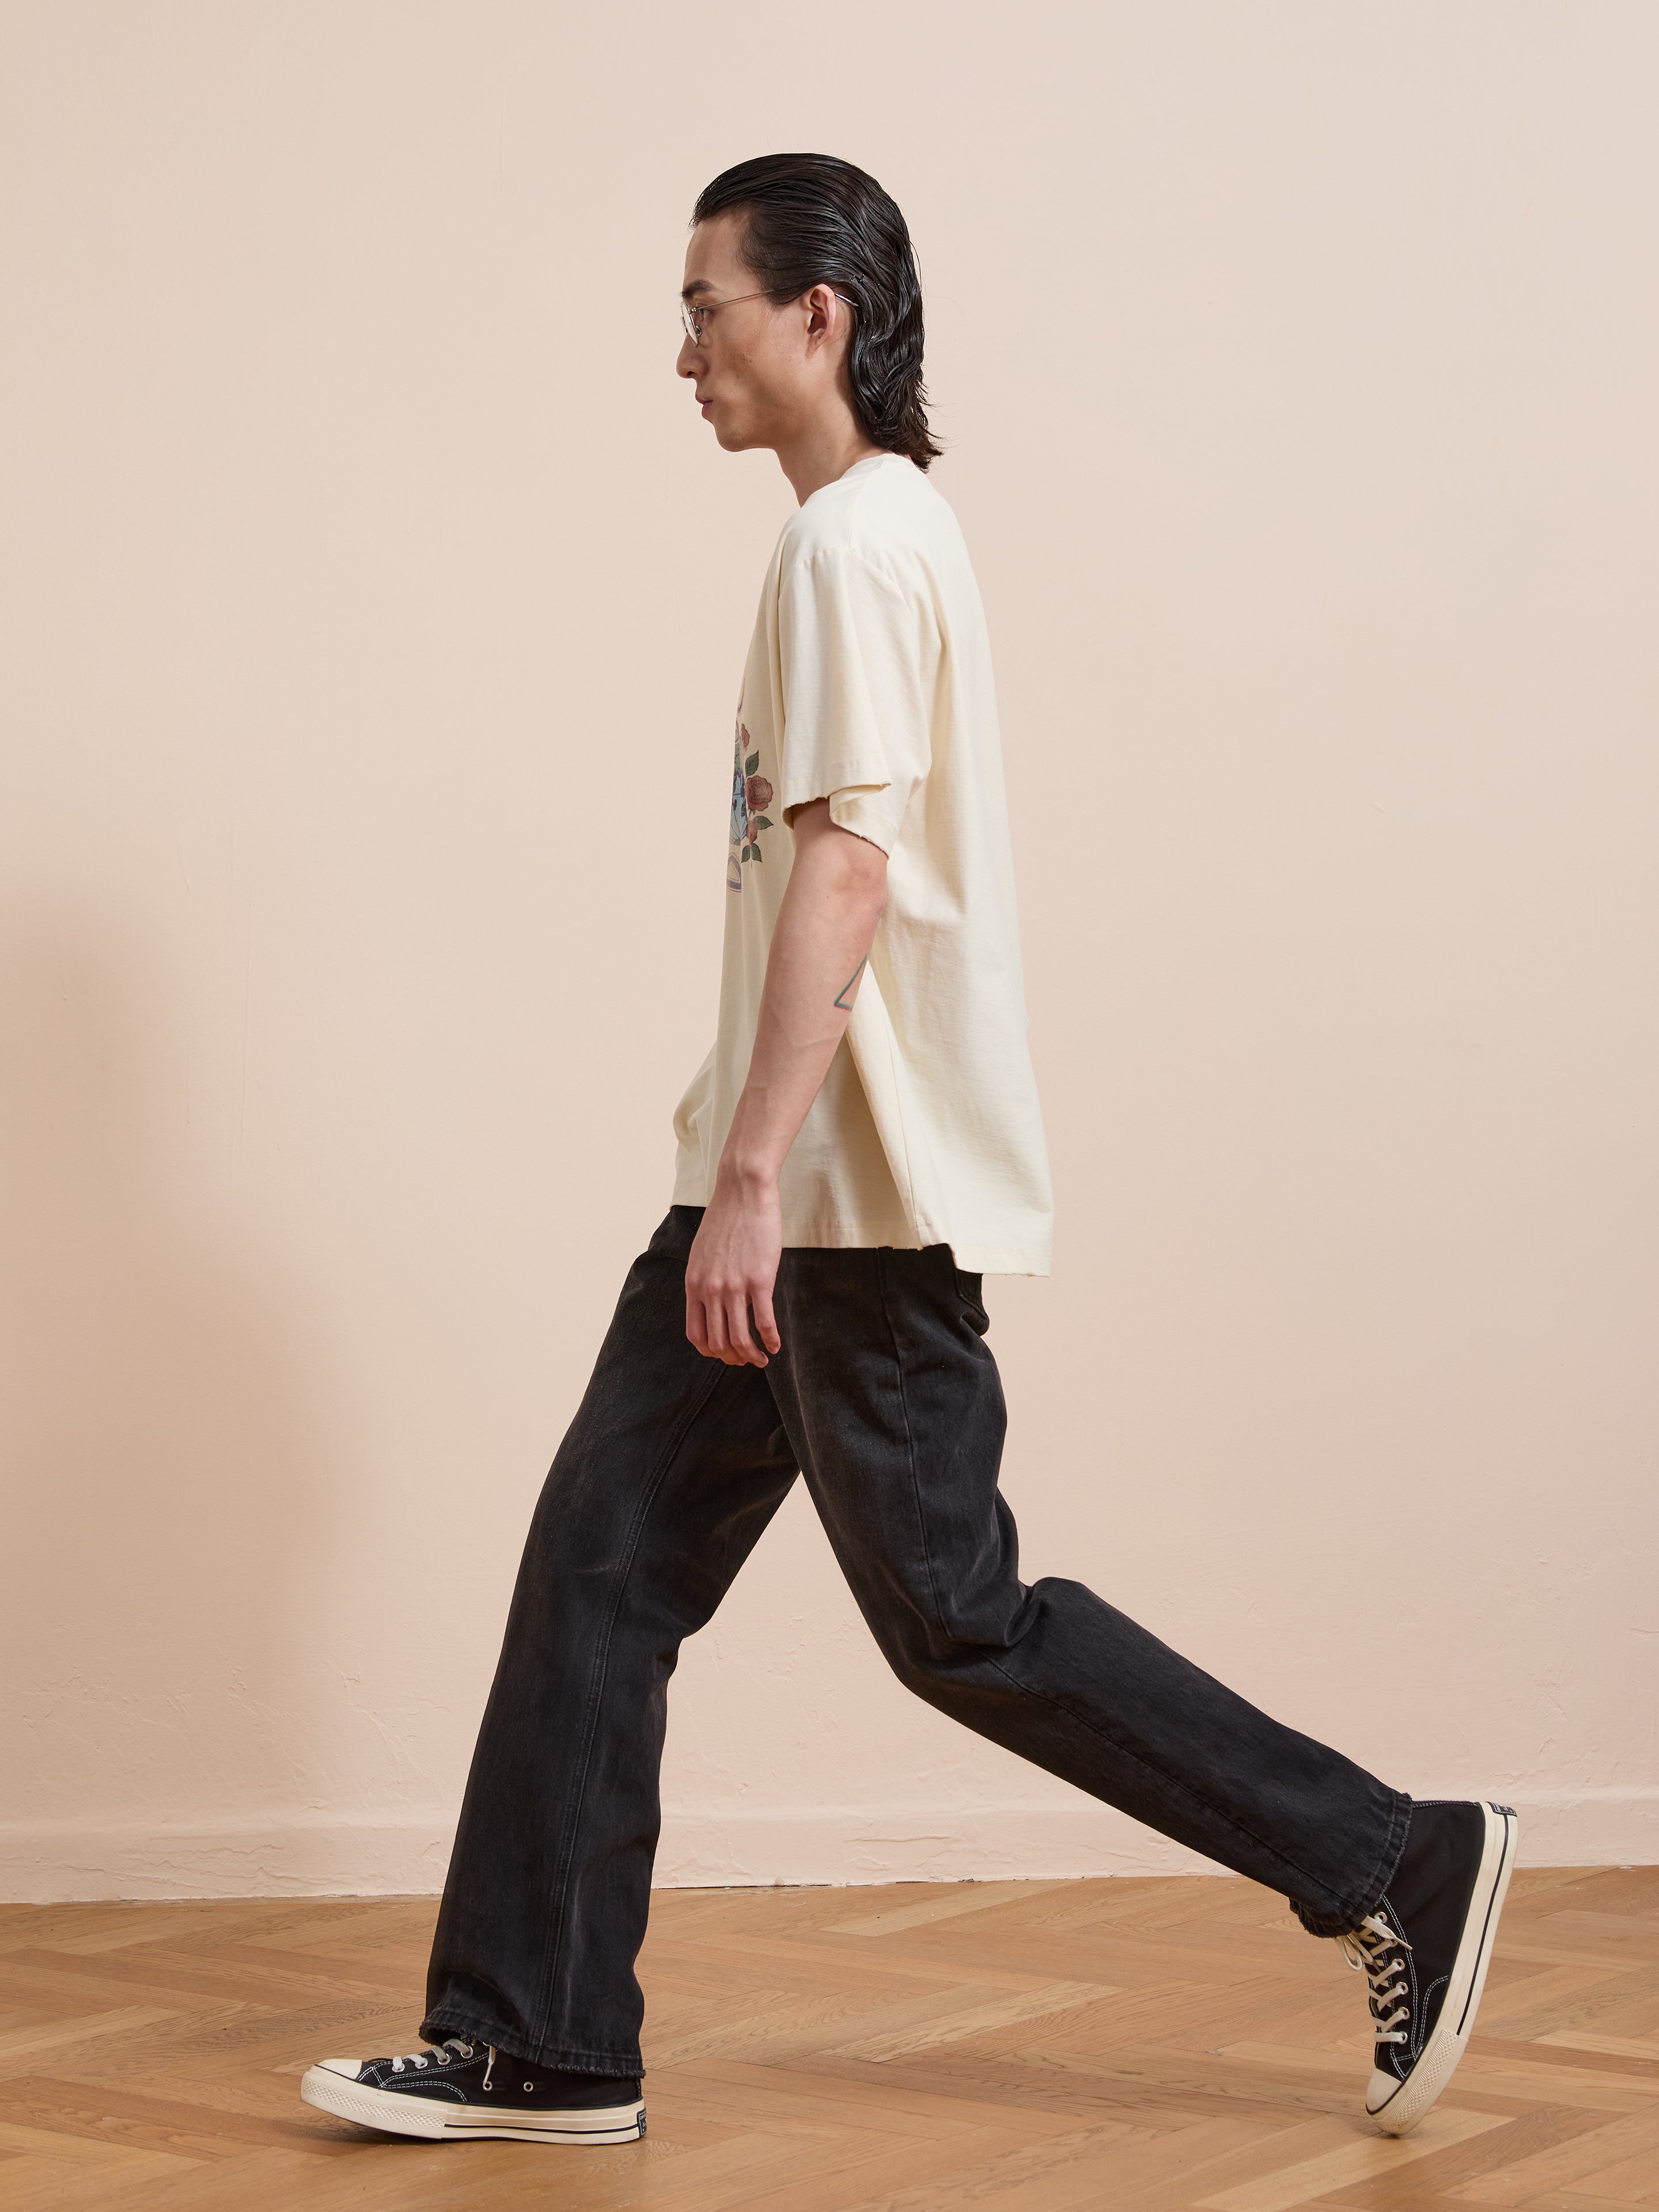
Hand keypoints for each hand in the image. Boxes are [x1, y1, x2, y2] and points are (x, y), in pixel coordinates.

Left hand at [685, 1173, 782, 1365]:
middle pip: (718, 1342)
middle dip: (733, 1358)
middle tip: (747, 1360)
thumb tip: (714, 1301)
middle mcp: (710, 1290)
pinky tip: (777, 1345)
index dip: (711, 1351)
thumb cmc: (726, 1218)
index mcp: (694, 1284)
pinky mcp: (759, 1280)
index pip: (696, 1334)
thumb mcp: (703, 1253)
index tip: (725, 1352)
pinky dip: (771, 1340)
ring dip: (752, 1356)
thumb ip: (705, 1279)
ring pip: (740, 1339)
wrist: (743, 1191)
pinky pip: (763, 1322)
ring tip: (762, 1359)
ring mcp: (734, 1287)